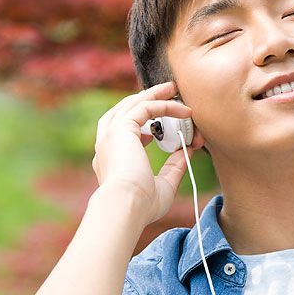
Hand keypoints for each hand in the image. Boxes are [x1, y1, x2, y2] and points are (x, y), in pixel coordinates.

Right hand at [92, 80, 194, 223]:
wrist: (126, 206)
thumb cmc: (142, 205)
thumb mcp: (163, 185)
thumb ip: (173, 168)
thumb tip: (187, 153)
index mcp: (110, 161)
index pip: (121, 133)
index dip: (141, 128)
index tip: (160, 133)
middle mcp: (106, 145)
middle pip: (124, 111)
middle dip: (146, 100)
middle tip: (168, 94)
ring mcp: (110, 135)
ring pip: (133, 104)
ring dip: (155, 94)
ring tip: (173, 88)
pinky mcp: (121, 128)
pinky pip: (145, 107)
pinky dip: (165, 105)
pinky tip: (183, 111)